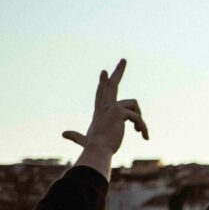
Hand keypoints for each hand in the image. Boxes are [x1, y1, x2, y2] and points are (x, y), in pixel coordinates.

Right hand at [63, 59, 148, 179]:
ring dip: (141, 120)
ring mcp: (112, 107)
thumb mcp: (85, 140)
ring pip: (135, 106)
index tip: (104, 71)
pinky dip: (144, 127)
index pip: (101, 94)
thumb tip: (63, 134)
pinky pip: (139, 117)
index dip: (103, 83)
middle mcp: (105, 107)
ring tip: (140, 132)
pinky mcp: (120, 112)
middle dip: (118, 71)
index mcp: (99, 112)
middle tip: (124, 59)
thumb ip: (76, 137)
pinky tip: (144, 136)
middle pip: (111, 85)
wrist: (97, 150)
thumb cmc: (93, 147)